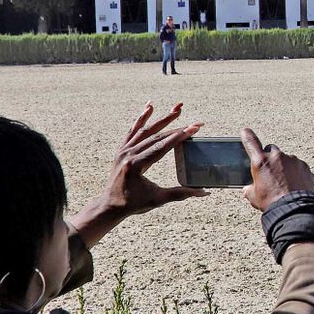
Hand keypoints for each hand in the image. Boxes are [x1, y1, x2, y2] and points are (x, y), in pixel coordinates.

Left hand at [72, 103, 207, 245]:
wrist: (109, 205)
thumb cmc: (133, 204)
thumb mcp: (158, 199)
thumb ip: (181, 194)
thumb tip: (204, 191)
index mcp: (136, 165)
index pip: (162, 147)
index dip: (179, 137)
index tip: (194, 128)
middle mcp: (128, 154)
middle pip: (156, 136)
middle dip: (177, 126)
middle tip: (195, 121)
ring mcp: (124, 150)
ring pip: (145, 130)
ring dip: (162, 118)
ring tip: (177, 107)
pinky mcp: (122, 150)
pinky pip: (133, 131)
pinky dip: (141, 119)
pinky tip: (149, 107)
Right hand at [240, 128, 313, 211]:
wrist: (294, 208)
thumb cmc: (271, 202)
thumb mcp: (253, 196)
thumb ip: (249, 188)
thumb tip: (248, 188)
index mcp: (260, 162)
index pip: (251, 143)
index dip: (247, 136)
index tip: (245, 131)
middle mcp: (276, 157)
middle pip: (271, 150)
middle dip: (269, 157)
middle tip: (270, 171)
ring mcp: (292, 160)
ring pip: (285, 158)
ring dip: (284, 166)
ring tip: (284, 182)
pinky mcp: (304, 166)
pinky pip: (297, 165)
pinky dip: (295, 172)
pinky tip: (294, 183)